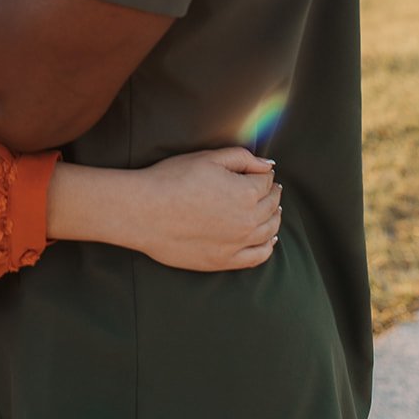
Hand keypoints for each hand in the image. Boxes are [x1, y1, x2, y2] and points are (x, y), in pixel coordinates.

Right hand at [127, 148, 280, 271]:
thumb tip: (268, 165)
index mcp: (246, 192)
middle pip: (272, 205)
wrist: (144, 212)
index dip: (263, 173)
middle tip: (269, 188)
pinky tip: (268, 239)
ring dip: (274, 217)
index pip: (266, 181)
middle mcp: (248, 220)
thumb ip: (242, 158)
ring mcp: (238, 243)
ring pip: (270, 230)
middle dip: (272, 193)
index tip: (258, 172)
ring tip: (272, 210)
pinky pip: (258, 256)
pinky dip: (268, 246)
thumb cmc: (172, 180)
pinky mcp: (225, 260)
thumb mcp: (207, 158)